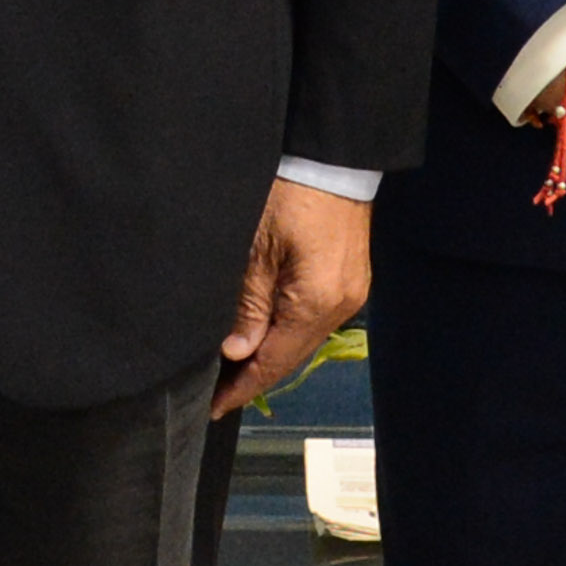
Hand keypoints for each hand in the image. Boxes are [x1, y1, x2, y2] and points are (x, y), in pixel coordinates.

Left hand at [216, 179, 373, 420]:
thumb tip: (235, 351)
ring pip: (303, 338)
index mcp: (315, 303)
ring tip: (234, 366)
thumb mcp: (256, 248)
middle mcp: (340, 306)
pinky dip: (288, 330)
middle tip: (217, 390)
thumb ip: (247, 304)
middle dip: (254, 374)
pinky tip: (265, 332)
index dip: (243, 387)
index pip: (274, 361)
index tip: (215, 406)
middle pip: (291, 355)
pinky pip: (314, 319)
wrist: (332, 159)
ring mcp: (350, 294)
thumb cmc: (290, 193)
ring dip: (271, 353)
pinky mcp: (350, 281)